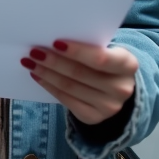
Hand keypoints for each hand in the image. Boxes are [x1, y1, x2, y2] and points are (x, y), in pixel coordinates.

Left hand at [21, 40, 137, 125]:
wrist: (117, 87)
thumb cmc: (106, 61)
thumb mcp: (107, 50)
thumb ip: (90, 46)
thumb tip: (54, 41)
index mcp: (128, 65)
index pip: (100, 58)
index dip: (77, 51)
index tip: (55, 42)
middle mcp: (121, 88)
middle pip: (80, 73)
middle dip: (54, 61)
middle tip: (34, 51)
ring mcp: (109, 106)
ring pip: (70, 87)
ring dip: (47, 73)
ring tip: (30, 62)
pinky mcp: (94, 117)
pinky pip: (67, 101)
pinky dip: (50, 87)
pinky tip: (38, 76)